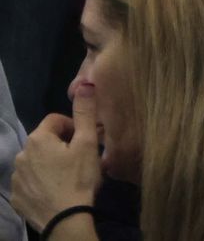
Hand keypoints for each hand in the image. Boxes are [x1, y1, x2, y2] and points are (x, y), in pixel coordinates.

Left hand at [12, 86, 100, 228]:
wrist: (64, 219)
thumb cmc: (79, 177)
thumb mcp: (88, 143)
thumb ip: (85, 112)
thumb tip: (85, 84)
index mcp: (39, 138)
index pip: (56, 120)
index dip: (73, 127)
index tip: (86, 141)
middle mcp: (21, 154)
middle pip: (45, 141)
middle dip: (61, 146)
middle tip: (80, 159)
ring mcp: (15, 177)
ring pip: (36, 161)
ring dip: (50, 163)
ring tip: (68, 176)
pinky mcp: (16, 196)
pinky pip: (29, 181)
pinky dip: (41, 182)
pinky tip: (55, 190)